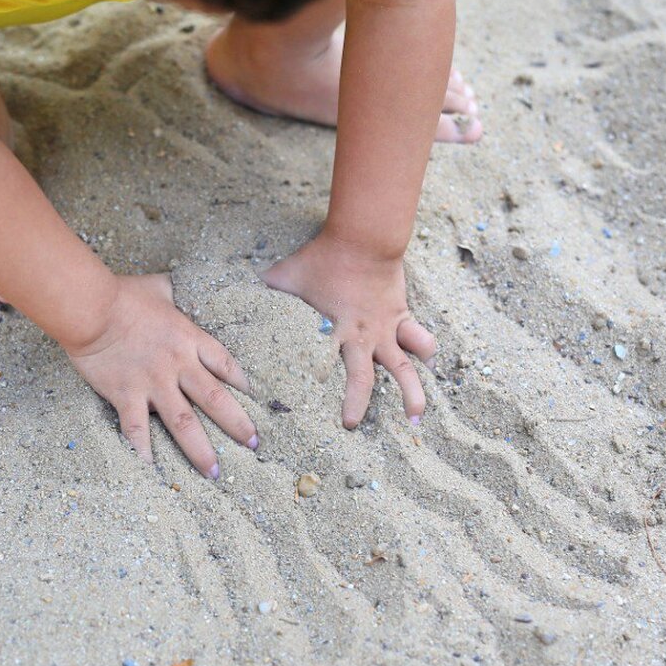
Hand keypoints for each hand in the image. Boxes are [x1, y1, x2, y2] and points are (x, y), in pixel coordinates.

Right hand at [65, 274, 258, 477]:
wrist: (91, 308)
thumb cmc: (123, 294)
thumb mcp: (159, 286)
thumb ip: (173, 292)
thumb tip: (175, 286)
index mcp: (189, 338)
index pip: (225, 364)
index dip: (242, 382)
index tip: (255, 399)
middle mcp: (179, 366)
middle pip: (216, 400)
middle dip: (237, 425)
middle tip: (253, 445)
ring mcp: (154, 384)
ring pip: (185, 424)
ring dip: (201, 450)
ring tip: (214, 473)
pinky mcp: (127, 396)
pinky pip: (137, 431)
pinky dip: (144, 452)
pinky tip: (153, 472)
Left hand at [261, 232, 436, 428]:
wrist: (364, 239)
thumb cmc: (322, 257)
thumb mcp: (285, 274)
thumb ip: (265, 287)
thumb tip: (236, 289)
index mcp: (331, 331)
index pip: (323, 371)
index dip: (315, 391)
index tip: (309, 411)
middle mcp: (361, 336)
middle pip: (363, 379)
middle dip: (359, 405)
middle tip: (354, 427)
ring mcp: (385, 328)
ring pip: (404, 367)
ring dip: (412, 393)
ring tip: (416, 417)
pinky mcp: (401, 315)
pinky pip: (420, 339)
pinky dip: (426, 352)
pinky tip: (429, 367)